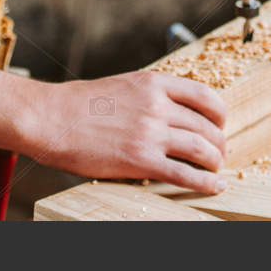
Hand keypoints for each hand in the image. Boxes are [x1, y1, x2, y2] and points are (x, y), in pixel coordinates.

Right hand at [22, 72, 227, 193]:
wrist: (51, 118)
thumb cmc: (79, 104)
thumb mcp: (122, 86)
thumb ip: (149, 96)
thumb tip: (170, 112)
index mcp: (153, 84)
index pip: (204, 95)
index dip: (219, 113)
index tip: (220, 123)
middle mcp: (157, 105)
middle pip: (206, 125)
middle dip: (219, 142)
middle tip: (219, 152)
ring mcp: (150, 132)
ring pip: (201, 148)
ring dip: (215, 161)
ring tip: (216, 169)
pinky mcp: (140, 160)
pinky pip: (184, 173)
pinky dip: (205, 182)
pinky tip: (214, 187)